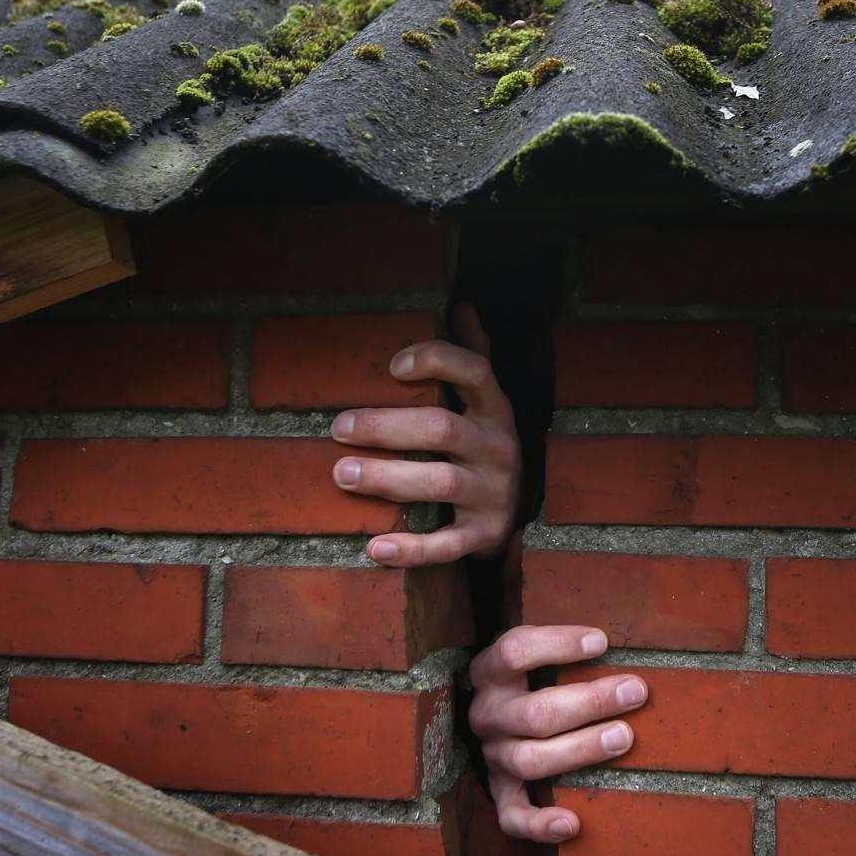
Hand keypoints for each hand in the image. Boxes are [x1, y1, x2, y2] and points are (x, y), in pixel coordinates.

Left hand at [330, 304, 519, 566]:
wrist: (516, 512)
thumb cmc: (484, 445)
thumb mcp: (486, 402)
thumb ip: (473, 356)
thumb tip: (462, 306)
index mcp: (494, 410)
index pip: (475, 373)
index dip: (437, 362)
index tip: (393, 366)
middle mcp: (498, 448)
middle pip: (442, 430)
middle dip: (388, 427)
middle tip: (339, 428)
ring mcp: (493, 494)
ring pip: (441, 484)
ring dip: (389, 479)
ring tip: (343, 474)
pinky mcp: (483, 535)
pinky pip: (447, 544)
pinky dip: (412, 549)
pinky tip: (375, 548)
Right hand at [468, 624, 647, 841]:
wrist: (495, 711)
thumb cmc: (530, 674)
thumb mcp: (534, 651)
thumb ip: (563, 644)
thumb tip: (611, 639)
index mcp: (490, 672)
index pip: (514, 651)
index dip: (557, 644)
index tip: (601, 642)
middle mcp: (487, 714)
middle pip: (534, 713)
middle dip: (589, 702)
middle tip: (635, 691)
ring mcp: (492, 754)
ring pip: (530, 760)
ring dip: (579, 750)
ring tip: (624, 737)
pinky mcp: (499, 790)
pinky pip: (511, 816)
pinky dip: (538, 825)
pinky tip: (572, 824)